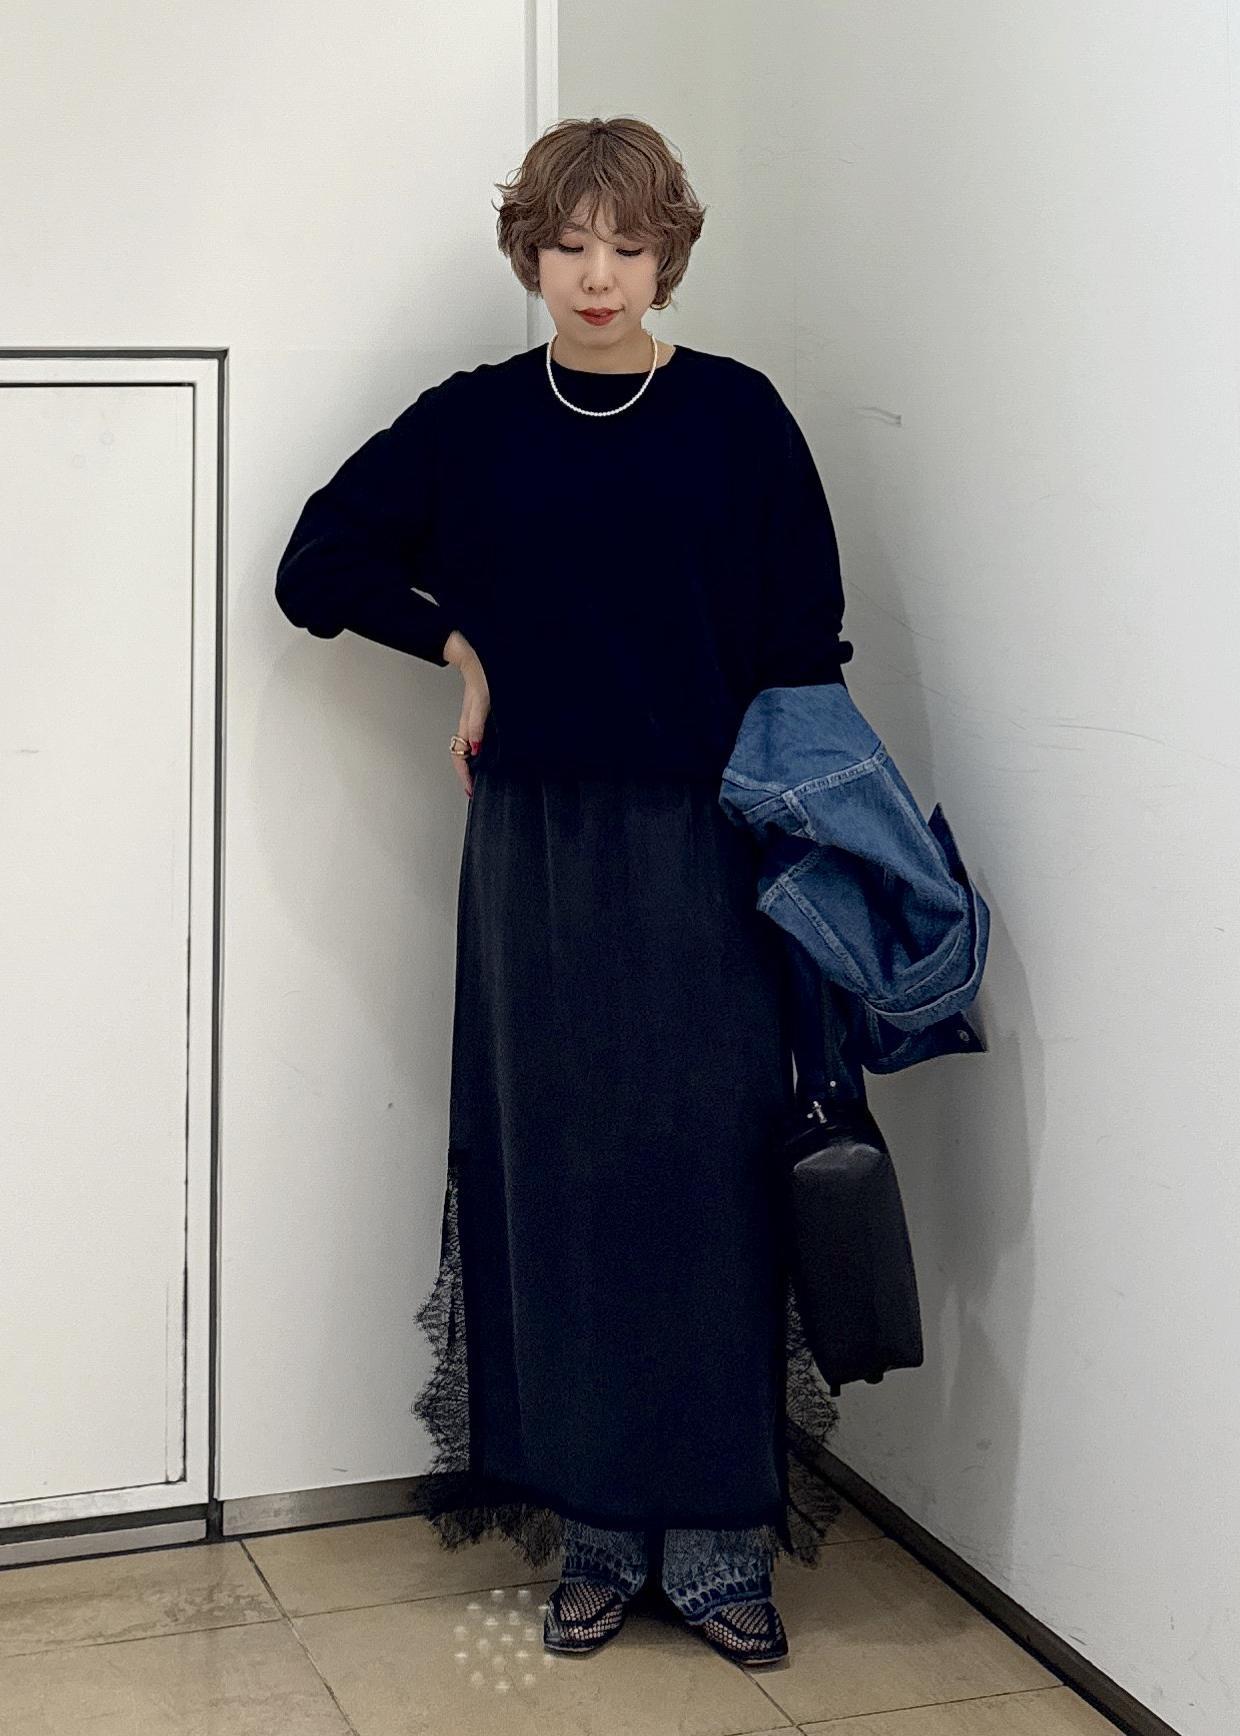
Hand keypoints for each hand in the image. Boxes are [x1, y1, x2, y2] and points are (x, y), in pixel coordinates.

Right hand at [443, 629, 489, 797]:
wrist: (477, 654)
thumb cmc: (481, 673)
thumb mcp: (482, 699)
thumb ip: (477, 723)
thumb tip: (475, 746)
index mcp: (466, 723)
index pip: (460, 757)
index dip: (465, 776)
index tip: (471, 790)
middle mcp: (469, 724)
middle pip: (463, 756)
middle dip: (468, 775)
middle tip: (475, 788)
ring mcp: (474, 719)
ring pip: (470, 748)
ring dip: (474, 763)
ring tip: (481, 776)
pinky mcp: (481, 714)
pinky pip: (477, 737)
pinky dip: (481, 749)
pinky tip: (489, 751)